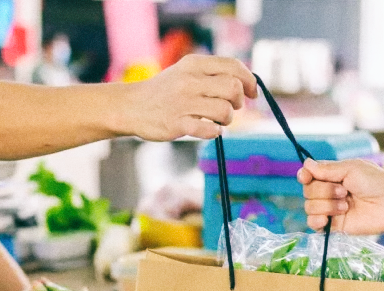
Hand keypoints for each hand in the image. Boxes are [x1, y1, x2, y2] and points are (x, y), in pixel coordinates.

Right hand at [128, 55, 257, 140]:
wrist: (131, 106)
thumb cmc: (165, 92)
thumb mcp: (186, 72)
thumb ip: (212, 74)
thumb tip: (246, 84)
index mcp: (194, 64)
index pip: (233, 66)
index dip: (249, 80)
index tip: (252, 93)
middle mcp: (189, 80)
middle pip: (233, 88)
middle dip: (238, 102)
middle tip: (230, 108)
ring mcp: (183, 102)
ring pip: (225, 110)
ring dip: (227, 119)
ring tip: (216, 120)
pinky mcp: (177, 124)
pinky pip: (210, 130)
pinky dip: (215, 131)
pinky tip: (208, 129)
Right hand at [298, 159, 383, 237]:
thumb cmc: (376, 183)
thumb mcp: (351, 169)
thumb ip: (327, 168)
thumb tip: (305, 164)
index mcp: (334, 176)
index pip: (308, 175)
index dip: (304, 176)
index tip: (306, 177)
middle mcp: (329, 192)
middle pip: (307, 190)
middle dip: (324, 190)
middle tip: (345, 191)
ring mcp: (330, 209)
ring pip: (309, 206)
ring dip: (326, 204)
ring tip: (346, 205)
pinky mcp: (333, 226)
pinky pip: (312, 223)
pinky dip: (317, 219)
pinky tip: (328, 218)